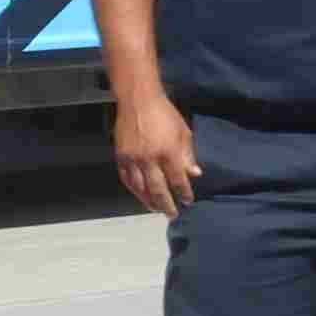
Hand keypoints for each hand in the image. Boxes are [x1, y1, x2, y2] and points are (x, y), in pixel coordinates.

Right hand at [110, 87, 198, 218]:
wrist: (138, 101)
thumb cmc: (165, 115)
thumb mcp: (183, 133)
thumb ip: (188, 155)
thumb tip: (195, 174)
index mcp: (168, 152)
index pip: (177, 180)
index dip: (184, 192)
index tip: (188, 201)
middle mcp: (149, 158)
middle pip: (158, 189)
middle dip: (166, 204)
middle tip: (172, 214)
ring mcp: (132, 159)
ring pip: (140, 187)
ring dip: (148, 201)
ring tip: (156, 209)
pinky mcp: (120, 157)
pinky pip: (126, 179)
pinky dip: (134, 190)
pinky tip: (140, 196)